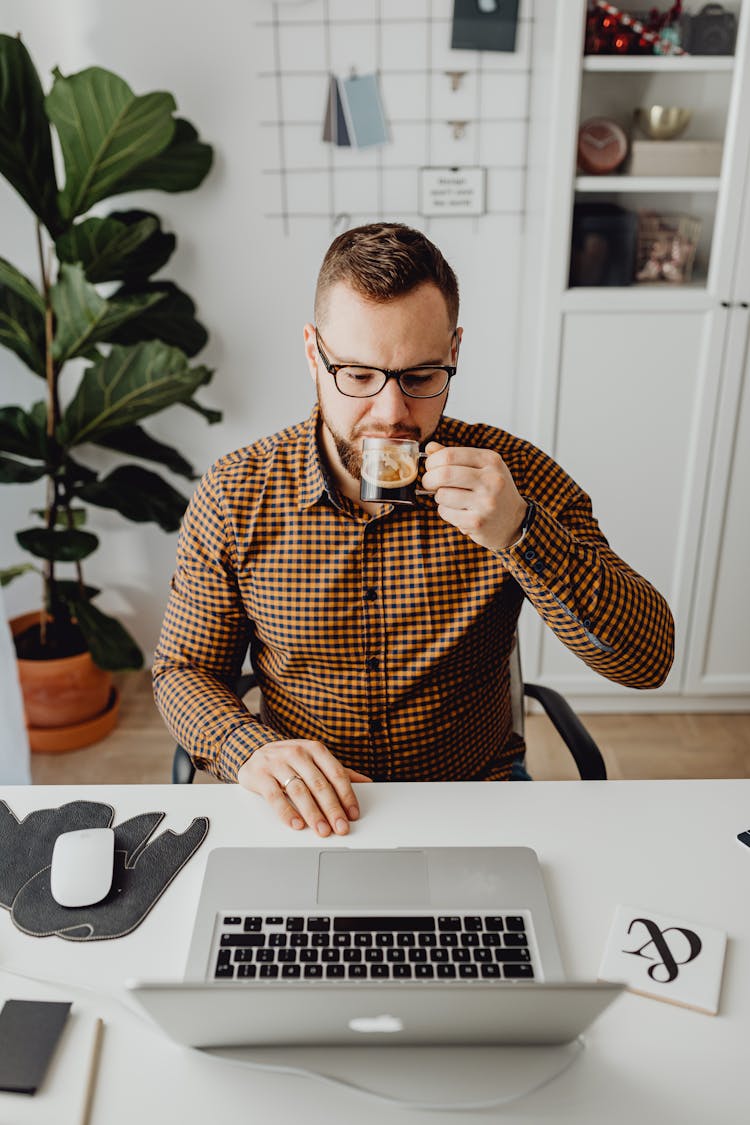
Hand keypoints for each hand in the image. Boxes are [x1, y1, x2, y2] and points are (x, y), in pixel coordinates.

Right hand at [237, 740, 371, 835]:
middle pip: (319, 784)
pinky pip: (275, 796)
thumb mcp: (314, 760)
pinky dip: (287, 812)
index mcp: (315, 749)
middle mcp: (297, 753)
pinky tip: (297, 824)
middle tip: (340, 827)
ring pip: (299, 790)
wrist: (254, 750)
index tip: (353, 814)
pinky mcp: (260, 775)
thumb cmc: (290, 759)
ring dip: (313, 813)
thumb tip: (367, 782)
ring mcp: (278, 763)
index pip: (336, 773)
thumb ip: (338, 771)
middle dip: (332, 809)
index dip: (347, 795)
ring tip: (322, 829)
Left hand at [421, 441, 527, 552]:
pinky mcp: (478, 522)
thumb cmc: (493, 490)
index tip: (430, 467)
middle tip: (429, 483)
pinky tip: (458, 511)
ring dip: (439, 497)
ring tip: (450, 498)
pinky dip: (445, 511)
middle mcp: (491, 480)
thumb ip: (456, 456)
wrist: (515, 520)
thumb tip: (430, 448)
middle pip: (444, 474)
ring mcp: (486, 502)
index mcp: (491, 460)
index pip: (450, 455)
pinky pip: (446, 512)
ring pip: (442, 494)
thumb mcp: (482, 467)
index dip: (432, 461)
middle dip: (429, 479)